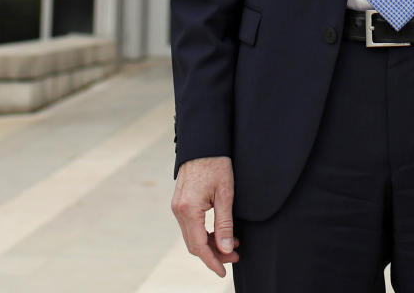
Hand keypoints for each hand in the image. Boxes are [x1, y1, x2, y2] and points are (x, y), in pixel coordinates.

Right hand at [171, 155, 239, 276]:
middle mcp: (178, 210)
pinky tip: (221, 232)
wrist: (204, 141)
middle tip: (235, 256)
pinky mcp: (181, 202)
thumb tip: (226, 249)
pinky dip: (205, 232)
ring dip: (211, 243)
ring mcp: (177, 206)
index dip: (212, 261)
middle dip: (214, 254)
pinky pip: (191, 225)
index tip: (225, 271)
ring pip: (192, 235)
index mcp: (188, 209)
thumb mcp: (225, 193)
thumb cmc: (217, 163)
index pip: (199, 246)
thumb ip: (225, 223)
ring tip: (233, 244)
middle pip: (194, 244)